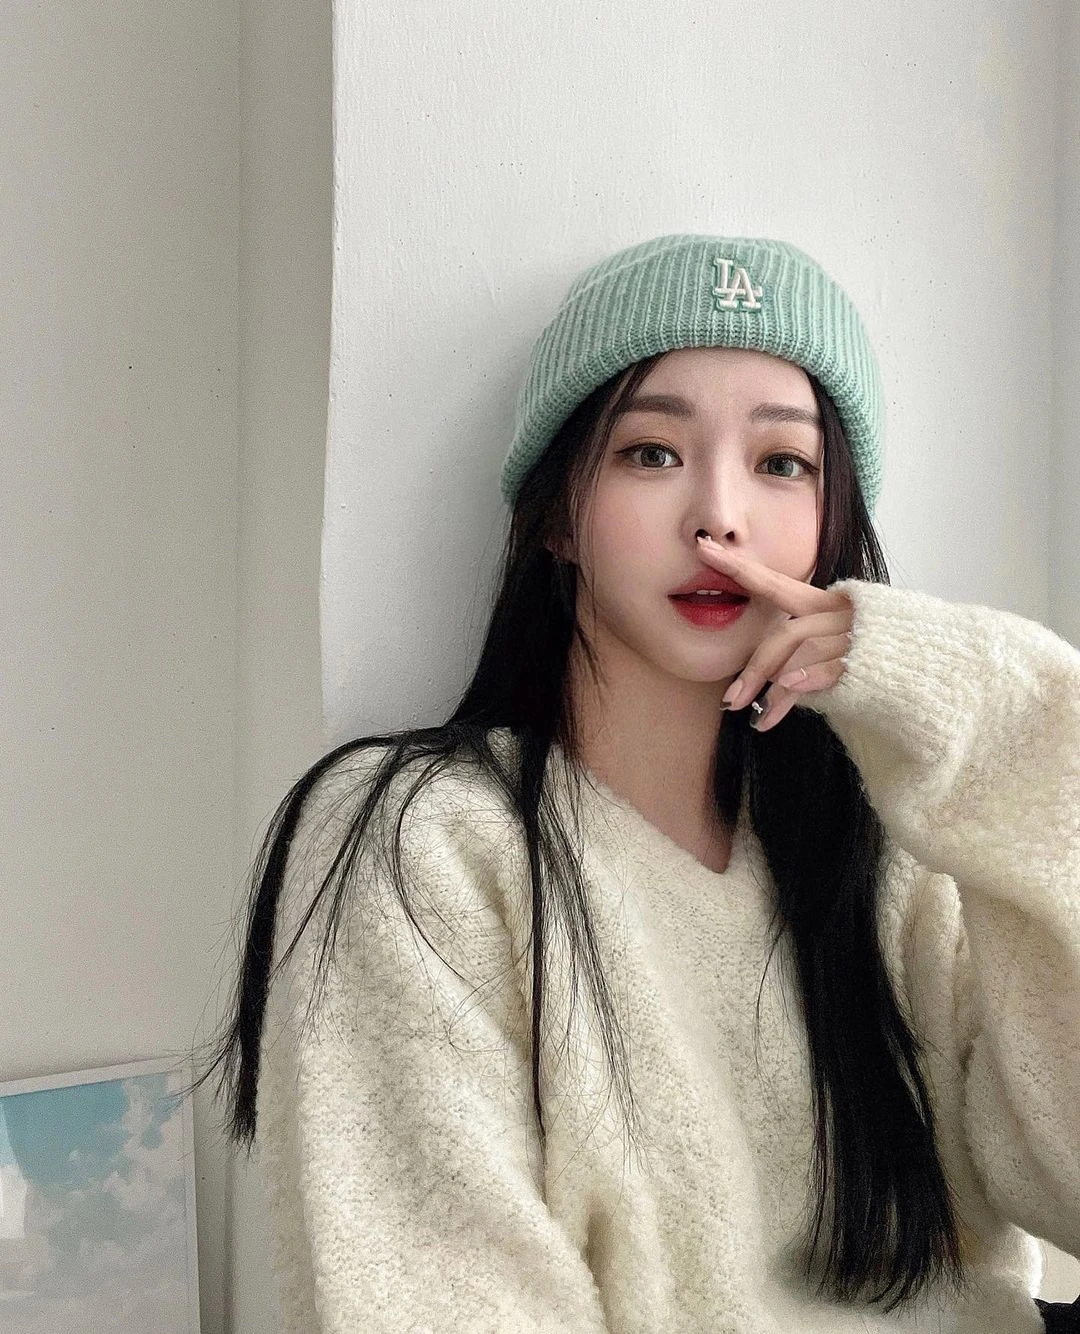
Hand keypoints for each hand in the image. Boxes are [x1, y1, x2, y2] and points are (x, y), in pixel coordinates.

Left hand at [695, 535, 854, 732]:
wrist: (930, 669)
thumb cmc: (872, 659)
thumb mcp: (832, 647)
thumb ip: (798, 651)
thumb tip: (763, 677)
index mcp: (825, 602)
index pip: (774, 582)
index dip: (738, 566)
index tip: (702, 546)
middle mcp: (839, 612)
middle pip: (785, 634)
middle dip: (754, 669)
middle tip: (730, 701)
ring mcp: (855, 634)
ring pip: (801, 654)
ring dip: (774, 688)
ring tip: (760, 717)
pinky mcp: (868, 659)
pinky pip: (827, 669)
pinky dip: (802, 682)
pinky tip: (783, 698)